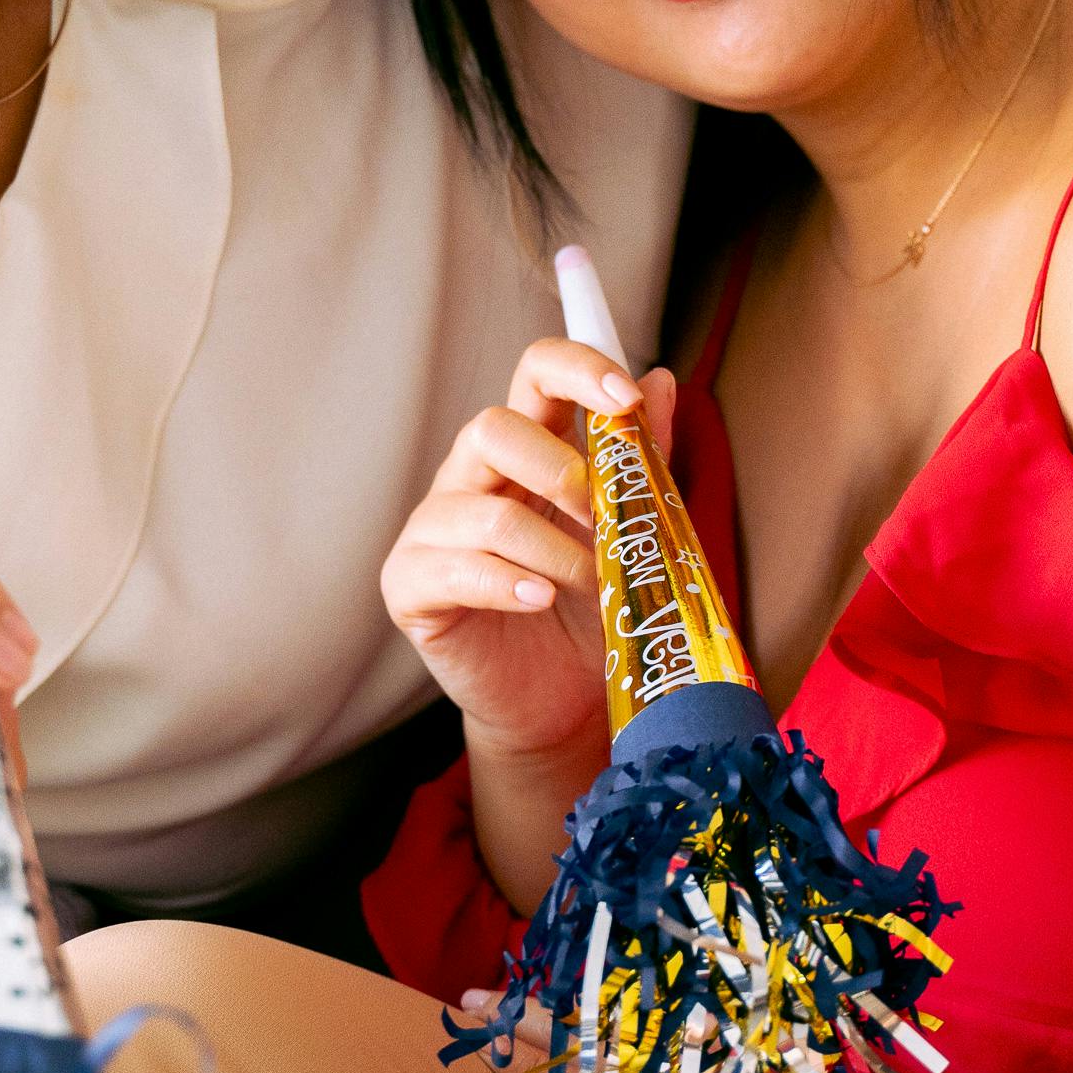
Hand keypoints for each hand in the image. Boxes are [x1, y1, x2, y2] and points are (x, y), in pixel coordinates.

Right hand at [383, 340, 675, 911]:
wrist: (568, 703)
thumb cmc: (595, 612)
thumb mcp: (633, 533)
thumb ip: (642, 460)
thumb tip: (660, 380)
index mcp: (527, 451)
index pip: (535, 373)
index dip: (577, 369)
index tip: (625, 397)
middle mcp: (472, 479)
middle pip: (492, 428)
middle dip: (562, 471)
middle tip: (608, 522)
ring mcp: (435, 532)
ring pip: (480, 508)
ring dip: (552, 548)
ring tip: (591, 586)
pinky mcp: (412, 588)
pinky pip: (450, 569)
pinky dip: (506, 583)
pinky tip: (540, 601)